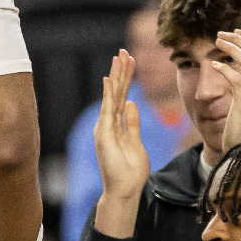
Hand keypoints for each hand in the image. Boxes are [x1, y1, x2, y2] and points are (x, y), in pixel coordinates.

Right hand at [93, 50, 150, 206]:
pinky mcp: (104, 133)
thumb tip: (131, 103)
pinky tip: (109, 78)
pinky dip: (108, 93)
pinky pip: (108, 108)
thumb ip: (132, 123)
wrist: (123, 190)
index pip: (122, 97)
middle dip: (121, 71)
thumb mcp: (136, 142)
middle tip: (123, 51)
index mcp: (116, 125)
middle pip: (116, 92)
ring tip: (119, 57)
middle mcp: (107, 123)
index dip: (127, 79)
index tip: (130, 61)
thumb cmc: (130, 171)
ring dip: (116, 76)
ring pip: (112, 96)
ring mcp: (104, 127)